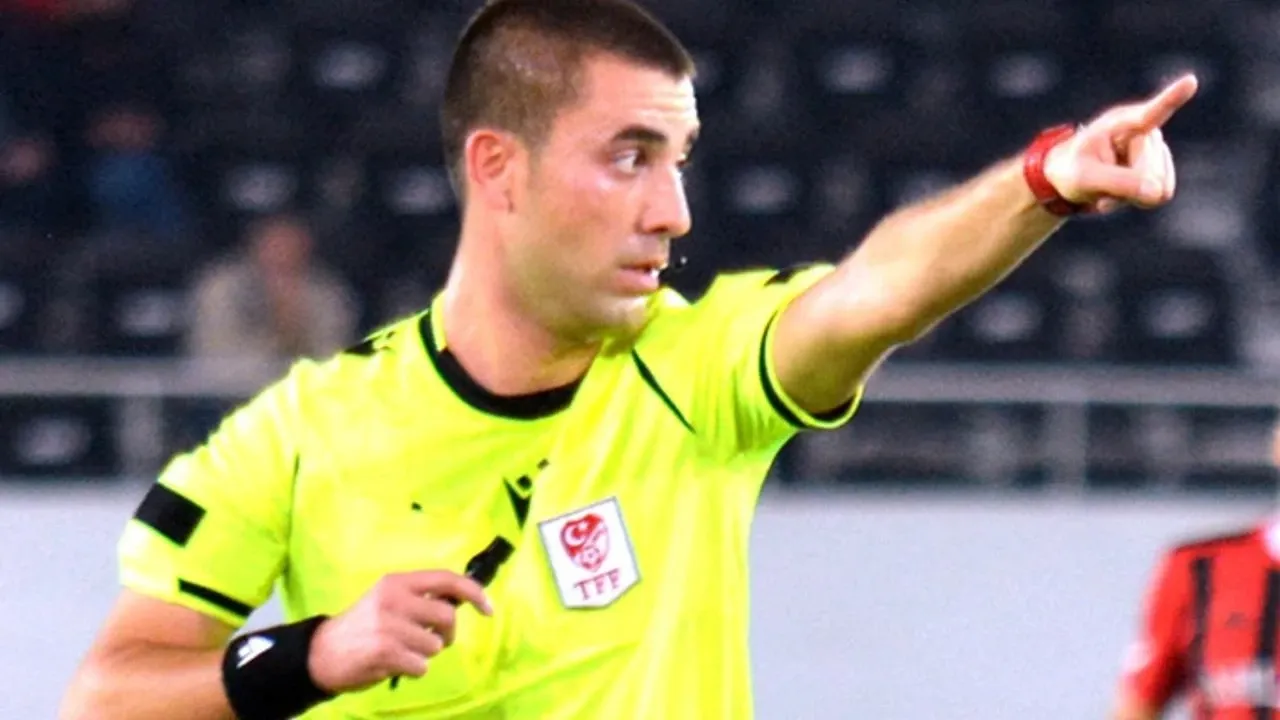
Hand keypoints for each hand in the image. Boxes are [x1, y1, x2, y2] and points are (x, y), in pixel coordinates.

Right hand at [306, 571, 491, 693]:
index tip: (488, 609)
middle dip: (447, 635)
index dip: (474, 592)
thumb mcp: (388, 600)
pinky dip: (414, 670)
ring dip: (425, 654)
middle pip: (447, 617)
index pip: (446, 579)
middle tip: (432, 641)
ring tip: (403, 651)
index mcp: (397, 582)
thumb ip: (420, 598)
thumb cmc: (363, 627)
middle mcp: (394, 599)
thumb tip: (461, 601)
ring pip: (435, 645)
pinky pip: (422, 666)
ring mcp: (389, 626)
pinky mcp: (385, 652)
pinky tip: (394, 664)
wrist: (323, 653)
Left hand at [1042, 73, 1198, 212]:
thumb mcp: (1084, 179)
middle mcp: (1148, 132)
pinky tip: (1120, 190)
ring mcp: (1157, 150)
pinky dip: (1138, 200)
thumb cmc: (1072, 170)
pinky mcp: (1161, 168)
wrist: (1069, 177)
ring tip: (1109, 183)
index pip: (1153, 111)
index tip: (1190, 82)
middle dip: (1129, 188)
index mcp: (1124, 124)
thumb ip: (1120, 183)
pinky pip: (1159, 195)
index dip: (1173, 97)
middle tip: (1101, 182)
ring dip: (1131, 195)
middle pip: (1152, 175)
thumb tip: (1158, 193)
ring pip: (1158, 188)